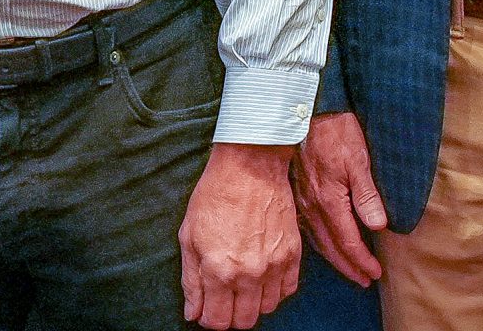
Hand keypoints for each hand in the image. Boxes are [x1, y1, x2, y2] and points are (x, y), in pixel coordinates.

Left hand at [180, 142, 300, 328]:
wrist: (250, 167)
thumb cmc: (215, 196)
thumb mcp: (189, 236)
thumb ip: (191, 280)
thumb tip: (193, 312)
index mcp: (219, 270)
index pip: (217, 321)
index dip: (209, 319)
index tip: (207, 309)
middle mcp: (249, 274)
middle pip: (244, 321)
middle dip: (230, 315)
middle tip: (224, 298)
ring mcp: (274, 265)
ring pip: (267, 308)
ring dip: (253, 303)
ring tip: (243, 284)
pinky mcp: (292, 254)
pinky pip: (287, 290)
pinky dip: (275, 290)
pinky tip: (263, 276)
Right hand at [290, 111, 385, 286]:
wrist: (305, 111)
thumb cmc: (336, 132)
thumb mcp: (358, 160)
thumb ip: (367, 195)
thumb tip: (378, 227)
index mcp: (329, 201)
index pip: (348, 241)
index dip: (362, 260)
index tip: (375, 273)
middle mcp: (313, 206)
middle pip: (331, 246)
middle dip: (349, 266)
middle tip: (364, 279)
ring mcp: (302, 200)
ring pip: (318, 239)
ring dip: (335, 257)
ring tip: (348, 268)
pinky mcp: (298, 192)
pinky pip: (308, 227)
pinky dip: (321, 242)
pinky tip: (325, 242)